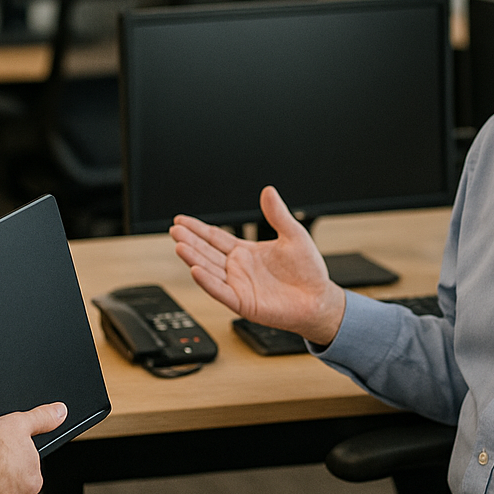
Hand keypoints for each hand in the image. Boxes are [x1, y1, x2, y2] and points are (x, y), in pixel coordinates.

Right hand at [170, 185, 345, 344]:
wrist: (319, 299)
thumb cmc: (308, 271)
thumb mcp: (293, 235)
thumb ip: (277, 214)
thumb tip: (268, 191)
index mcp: (246, 252)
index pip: (215, 238)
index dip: (197, 229)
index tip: (180, 220)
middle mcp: (238, 269)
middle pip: (207, 252)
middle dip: (190, 241)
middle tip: (174, 230)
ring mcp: (238, 286)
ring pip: (209, 270)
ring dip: (193, 259)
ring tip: (179, 246)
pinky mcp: (243, 302)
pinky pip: (221, 291)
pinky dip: (208, 282)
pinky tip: (196, 270)